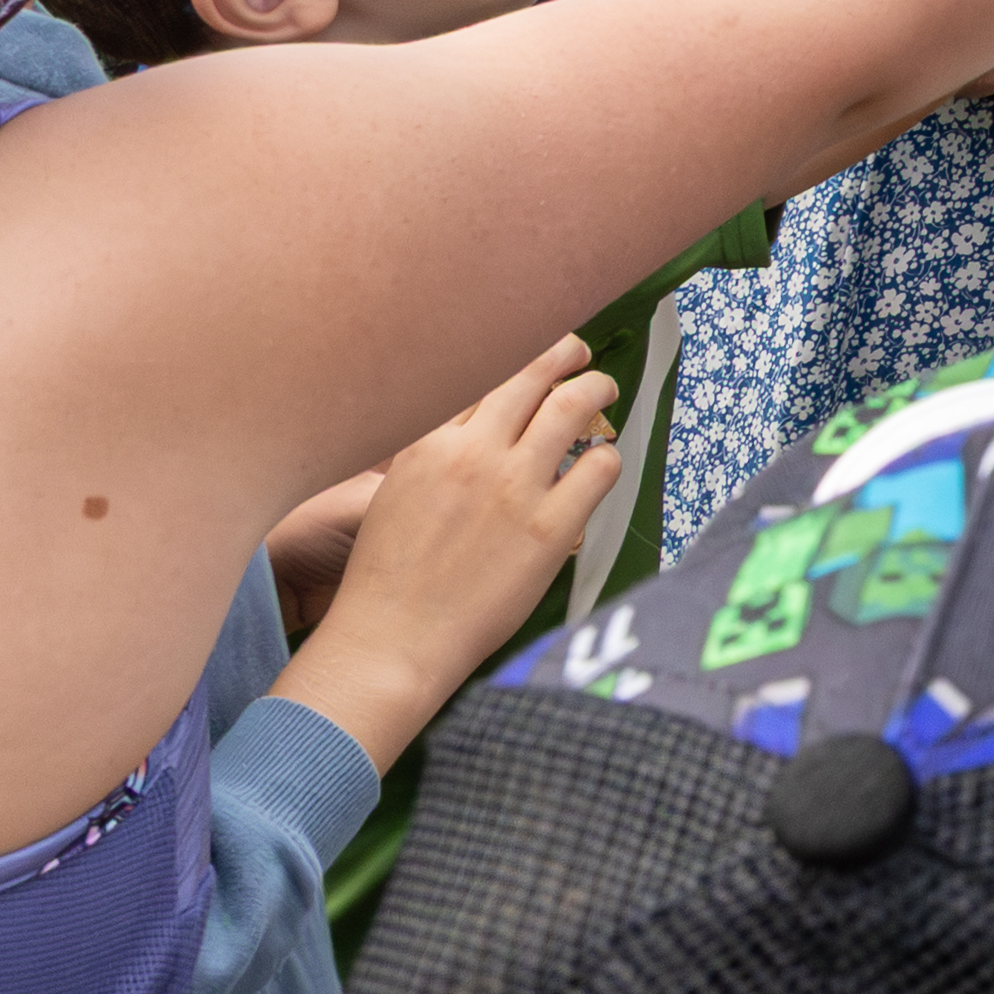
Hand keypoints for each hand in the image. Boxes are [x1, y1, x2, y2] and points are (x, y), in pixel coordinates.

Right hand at [275, 338, 627, 763]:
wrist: (392, 641)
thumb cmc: (387, 579)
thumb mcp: (393, 494)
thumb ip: (433, 456)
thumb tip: (474, 430)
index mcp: (428, 442)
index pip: (482, 373)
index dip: (512, 360)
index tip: (528, 359)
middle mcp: (473, 452)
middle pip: (530, 372)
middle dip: (561, 352)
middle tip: (578, 354)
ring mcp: (513, 487)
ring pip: (572, 405)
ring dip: (594, 389)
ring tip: (604, 391)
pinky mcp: (548, 528)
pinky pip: (598, 468)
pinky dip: (606, 458)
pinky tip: (600, 466)